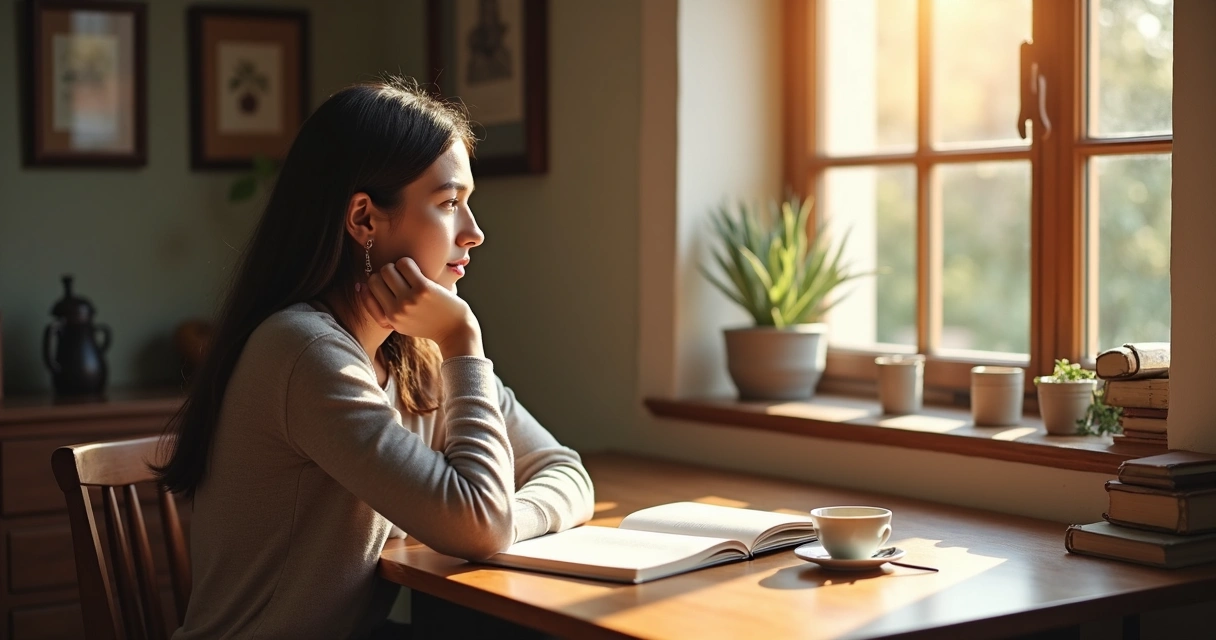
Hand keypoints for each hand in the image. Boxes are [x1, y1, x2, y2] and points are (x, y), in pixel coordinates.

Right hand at [360, 257, 483, 357]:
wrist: (456, 331)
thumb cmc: (429, 323)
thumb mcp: (402, 323)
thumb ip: (382, 308)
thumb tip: (360, 285)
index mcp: (389, 319)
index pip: (367, 292)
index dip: (375, 284)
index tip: (387, 283)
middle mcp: (396, 310)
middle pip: (375, 277)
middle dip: (386, 274)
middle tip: (400, 277)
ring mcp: (409, 299)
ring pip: (387, 269)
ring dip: (397, 267)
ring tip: (408, 273)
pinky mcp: (423, 288)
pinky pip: (405, 264)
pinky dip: (408, 263)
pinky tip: (417, 270)